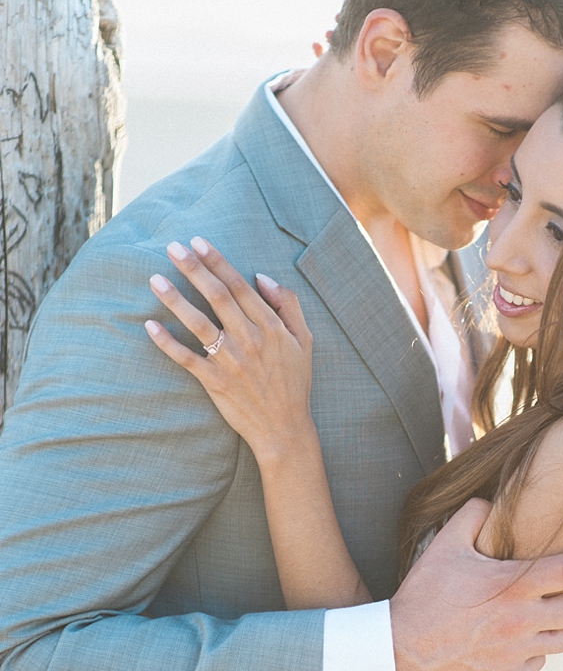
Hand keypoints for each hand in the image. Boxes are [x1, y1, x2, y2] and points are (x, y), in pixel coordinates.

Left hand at [145, 238, 312, 462]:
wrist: (284, 429)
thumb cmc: (295, 383)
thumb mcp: (304, 340)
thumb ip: (288, 304)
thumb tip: (262, 277)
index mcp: (270, 327)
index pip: (239, 286)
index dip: (217, 261)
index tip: (199, 242)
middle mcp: (249, 340)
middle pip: (216, 297)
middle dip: (193, 269)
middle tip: (172, 247)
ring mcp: (230, 361)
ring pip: (198, 323)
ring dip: (175, 299)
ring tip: (155, 279)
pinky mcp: (214, 382)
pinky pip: (186, 358)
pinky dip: (167, 342)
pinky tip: (150, 325)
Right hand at [390, 498, 562, 670]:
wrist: (398, 652)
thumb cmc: (423, 596)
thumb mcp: (444, 545)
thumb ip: (473, 515)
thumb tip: (492, 501)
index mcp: (513, 586)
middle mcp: (522, 621)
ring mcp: (517, 654)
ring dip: (561, 626)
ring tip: (540, 615)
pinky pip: (541, 663)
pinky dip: (535, 651)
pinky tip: (513, 640)